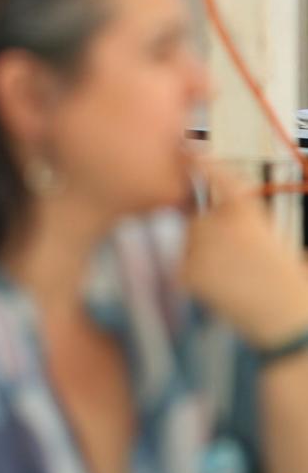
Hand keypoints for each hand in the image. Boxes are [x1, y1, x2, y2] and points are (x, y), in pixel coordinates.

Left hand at [180, 162, 307, 347]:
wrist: (287, 321)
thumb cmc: (287, 281)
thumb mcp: (273, 238)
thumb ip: (243, 221)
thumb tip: (214, 213)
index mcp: (246, 215)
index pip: (221, 179)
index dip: (204, 163)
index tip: (187, 150)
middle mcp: (218, 226)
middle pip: (199, 219)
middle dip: (210, 232)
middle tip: (239, 259)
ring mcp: (199, 250)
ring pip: (191, 243)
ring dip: (204, 254)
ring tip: (236, 277)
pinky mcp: (186, 272)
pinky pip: (186, 266)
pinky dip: (198, 276)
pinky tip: (224, 289)